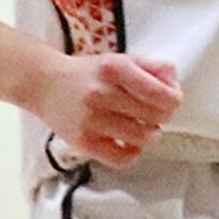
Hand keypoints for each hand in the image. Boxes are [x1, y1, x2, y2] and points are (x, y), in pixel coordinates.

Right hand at [36, 50, 178, 165]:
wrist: (45, 84)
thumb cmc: (88, 73)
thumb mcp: (120, 60)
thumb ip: (152, 67)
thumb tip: (174, 82)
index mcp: (116, 68)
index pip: (159, 93)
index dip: (174, 100)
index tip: (171, 100)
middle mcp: (102, 94)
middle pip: (154, 116)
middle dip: (163, 116)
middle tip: (156, 113)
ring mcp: (91, 120)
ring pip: (141, 138)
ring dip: (150, 134)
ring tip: (143, 126)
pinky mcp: (83, 142)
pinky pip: (121, 158)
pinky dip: (132, 153)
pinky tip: (129, 142)